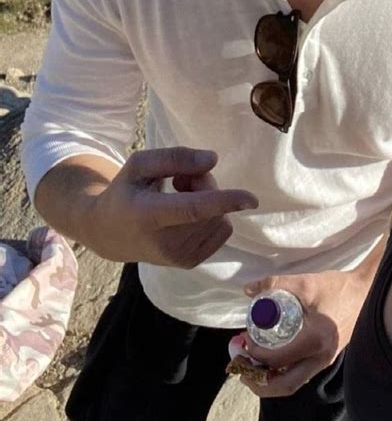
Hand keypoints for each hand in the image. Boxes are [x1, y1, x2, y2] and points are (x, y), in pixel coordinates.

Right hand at [87, 147, 258, 265]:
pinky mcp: (190, 263)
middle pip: (211, 207)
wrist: (110, 234)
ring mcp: (179, 258)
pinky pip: (222, 229)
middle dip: (204, 184)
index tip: (252, 199)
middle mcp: (165, 243)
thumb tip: (213, 160)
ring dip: (208, 200)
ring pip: (220, 218)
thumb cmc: (127, 192)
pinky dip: (212, 216)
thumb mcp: (139, 164)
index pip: (191, 209)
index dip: (223, 200)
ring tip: (179, 196)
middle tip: (179, 179)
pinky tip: (187, 213)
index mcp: (148, 215)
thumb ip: (174, 157)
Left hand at [240, 268, 371, 397]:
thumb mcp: (304, 282)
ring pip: (293, 382)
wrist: (364, 292)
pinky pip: (300, 374)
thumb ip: (275, 283)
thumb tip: (248, 289)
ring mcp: (325, 361)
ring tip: (251, 365)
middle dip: (259, 382)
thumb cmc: (336, 287)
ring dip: (270, 380)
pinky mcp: (326, 358)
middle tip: (240, 366)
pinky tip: (270, 359)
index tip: (243, 340)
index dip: (255, 355)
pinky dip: (282, 373)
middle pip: (285, 385)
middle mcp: (321, 358)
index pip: (278, 359)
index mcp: (315, 341)